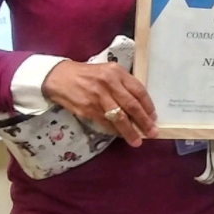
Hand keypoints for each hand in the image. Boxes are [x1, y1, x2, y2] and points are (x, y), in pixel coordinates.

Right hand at [41, 61, 157, 146]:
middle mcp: (109, 83)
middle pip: (131, 105)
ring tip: (137, 140)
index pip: (138, 90)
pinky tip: (121, 135)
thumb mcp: (108, 72)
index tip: (154, 117)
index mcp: (116, 72)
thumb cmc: (88, 75)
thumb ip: (123, 85)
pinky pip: (105, 122)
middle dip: (143, 121)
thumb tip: (139, 106)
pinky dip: (115, 131)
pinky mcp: (88, 109)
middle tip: (152, 132)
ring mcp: (98, 97)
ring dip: (130, 131)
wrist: (60, 78)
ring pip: (119, 117)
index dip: (148, 105)